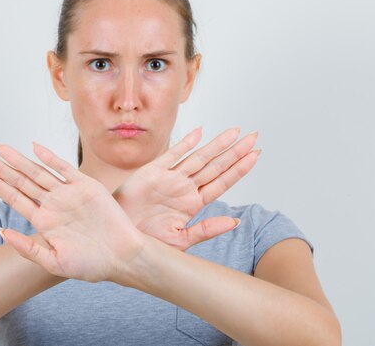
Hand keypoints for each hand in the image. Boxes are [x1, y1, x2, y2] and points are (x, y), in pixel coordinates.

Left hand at [0, 142, 145, 282]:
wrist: (123, 256)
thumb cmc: (91, 265)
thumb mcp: (54, 262)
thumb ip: (27, 248)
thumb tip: (2, 232)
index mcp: (43, 222)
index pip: (13, 197)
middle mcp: (53, 205)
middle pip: (21, 181)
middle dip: (0, 167)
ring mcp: (68, 194)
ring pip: (38, 172)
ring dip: (19, 160)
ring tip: (0, 148)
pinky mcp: (86, 186)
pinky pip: (64, 168)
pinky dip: (50, 157)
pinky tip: (35, 148)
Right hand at [113, 127, 259, 249]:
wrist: (118, 238)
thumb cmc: (146, 242)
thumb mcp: (181, 241)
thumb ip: (207, 229)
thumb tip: (235, 221)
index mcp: (193, 204)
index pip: (222, 182)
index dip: (239, 169)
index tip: (256, 156)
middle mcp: (185, 188)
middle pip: (215, 166)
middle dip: (235, 151)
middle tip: (254, 136)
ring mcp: (170, 178)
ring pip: (199, 157)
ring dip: (217, 145)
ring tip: (236, 132)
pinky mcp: (152, 172)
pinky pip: (172, 154)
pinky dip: (185, 143)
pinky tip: (200, 133)